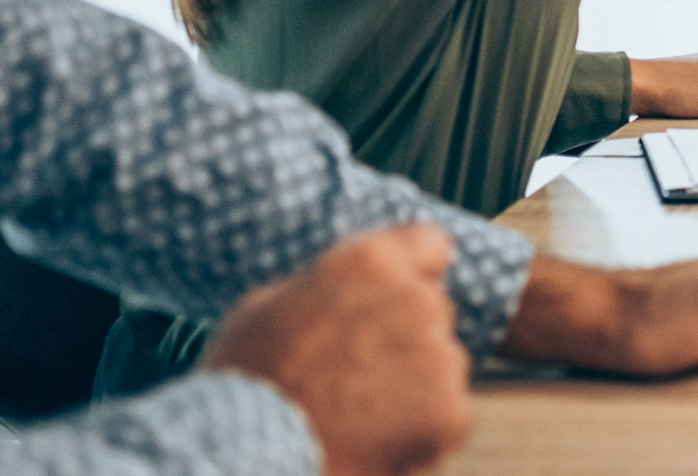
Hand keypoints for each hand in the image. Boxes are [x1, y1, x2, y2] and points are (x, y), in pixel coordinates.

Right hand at [200, 224, 470, 475]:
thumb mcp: (266, 308)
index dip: (413, 270)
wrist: (249, 459)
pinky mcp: (451, 411)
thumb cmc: (245, 383)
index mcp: (371, 263)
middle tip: (356, 372)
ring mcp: (441, 357)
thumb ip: (325, 284)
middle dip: (406, 334)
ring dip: (415, 383)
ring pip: (441, 363)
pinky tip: (374, 440)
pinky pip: (445, 413)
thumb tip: (343, 281)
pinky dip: (421, 429)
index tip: (396, 294)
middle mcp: (418, 301)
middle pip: (431, 309)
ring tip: (357, 413)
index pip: (429, 242)